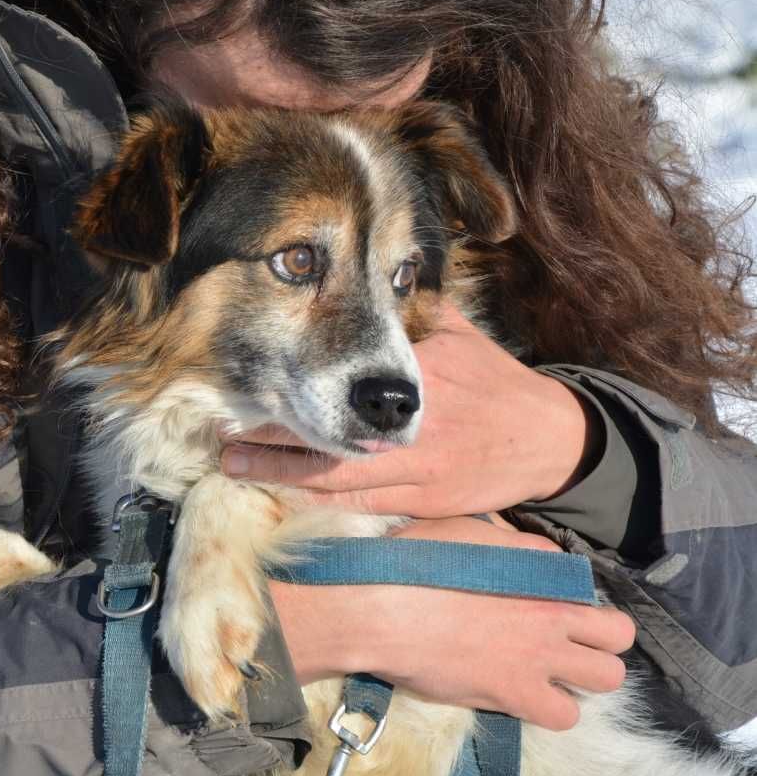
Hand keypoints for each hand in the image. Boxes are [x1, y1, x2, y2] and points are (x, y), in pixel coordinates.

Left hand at [221, 303, 601, 517]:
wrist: (550, 442)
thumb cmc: (497, 383)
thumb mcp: (460, 335)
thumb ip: (415, 309)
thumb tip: (379, 269)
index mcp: (421, 379)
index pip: (350, 377)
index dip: (300, 380)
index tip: (259, 373)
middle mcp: (413, 428)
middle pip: (330, 437)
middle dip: (273, 438)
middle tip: (224, 434)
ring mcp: (416, 471)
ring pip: (337, 479)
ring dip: (281, 474)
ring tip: (235, 465)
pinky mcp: (421, 502)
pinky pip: (360, 506)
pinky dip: (318, 501)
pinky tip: (282, 494)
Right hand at [269, 516, 635, 730]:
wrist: (382, 609)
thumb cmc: (414, 562)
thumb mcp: (465, 530)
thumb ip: (511, 542)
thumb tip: (535, 553)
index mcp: (539, 570)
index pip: (589, 584)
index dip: (575, 598)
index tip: (554, 607)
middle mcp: (552, 613)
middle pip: (618, 635)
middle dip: (599, 639)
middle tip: (567, 644)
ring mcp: (539, 656)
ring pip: (607, 677)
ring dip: (584, 676)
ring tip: (552, 675)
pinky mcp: (517, 693)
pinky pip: (565, 716)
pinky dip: (551, 709)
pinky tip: (526, 698)